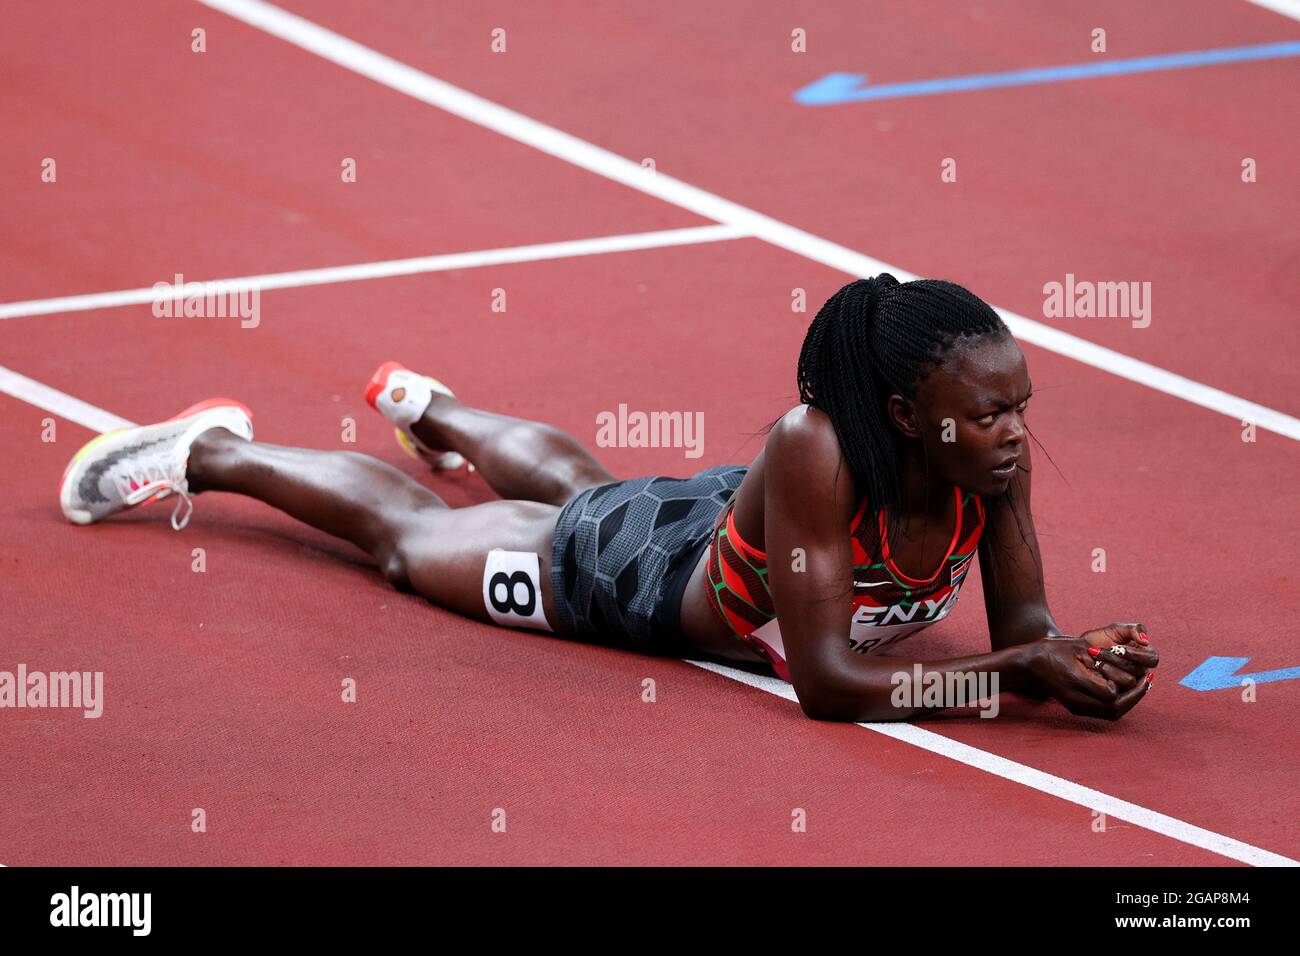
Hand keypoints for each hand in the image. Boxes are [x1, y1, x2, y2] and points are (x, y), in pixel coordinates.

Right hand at [1026, 623, 1158, 719]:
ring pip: (1111, 713)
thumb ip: (1102, 656)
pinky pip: (1104, 712)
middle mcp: (1076, 699)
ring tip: (1141, 686)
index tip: (1141, 672)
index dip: (1128, 685)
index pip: (1111, 693)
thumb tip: (1126, 665)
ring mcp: (1076, 707)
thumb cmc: (1052, 651)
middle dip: (1135, 697)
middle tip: (1148, 681)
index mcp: (1075, 681)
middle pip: (1114, 709)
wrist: (1029, 666)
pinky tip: (1126, 690)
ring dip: (1129, 701)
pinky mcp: (1076, 709)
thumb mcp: (1077, 646)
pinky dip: (1119, 703)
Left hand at [1078, 622, 1158, 687]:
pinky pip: (1118, 690)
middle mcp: (1141, 671)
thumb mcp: (1115, 630)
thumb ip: (1133, 629)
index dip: (1136, 654)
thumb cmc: (1099, 639)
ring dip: (1109, 668)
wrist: (1080, 653)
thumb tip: (1145, 640)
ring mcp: (1131, 684)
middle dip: (1117, 660)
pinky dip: (1105, 678)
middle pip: (1139, 670)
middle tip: (1100, 652)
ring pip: (1129, 681)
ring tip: (1095, 659)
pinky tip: (1094, 669)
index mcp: (1145, 656)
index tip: (1118, 648)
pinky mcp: (1118, 693)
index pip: (1152, 659)